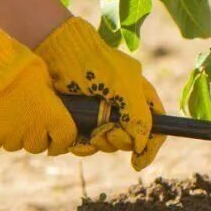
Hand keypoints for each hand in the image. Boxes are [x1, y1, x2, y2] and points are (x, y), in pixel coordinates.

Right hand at [0, 13, 78, 153]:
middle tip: (27, 117)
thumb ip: (47, 96)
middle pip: (37, 145)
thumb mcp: (41, 75)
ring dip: (11, 132)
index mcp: (51, 116)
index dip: (62, 141)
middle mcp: (30, 133)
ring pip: (11, 143)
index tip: (57, 140)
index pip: (65, 139)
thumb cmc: (15, 63)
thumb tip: (48, 103)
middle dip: (34, 135)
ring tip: (3, 109)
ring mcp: (4, 139)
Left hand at [36, 17, 165, 169]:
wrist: (55, 50)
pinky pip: (85, 142)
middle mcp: (121, 105)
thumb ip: (139, 115)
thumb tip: (140, 145)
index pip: (155, 124)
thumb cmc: (93, 62)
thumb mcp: (123, 85)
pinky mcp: (79, 118)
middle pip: (129, 139)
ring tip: (90, 134)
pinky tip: (76, 140)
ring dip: (99, 144)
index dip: (150, 144)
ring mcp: (99, 112)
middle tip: (105, 133)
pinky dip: (82, 145)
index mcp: (138, 94)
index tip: (138, 160)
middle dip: (118, 141)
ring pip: (106, 143)